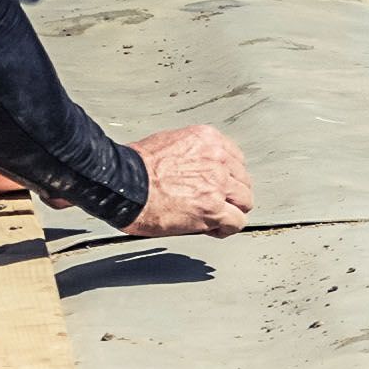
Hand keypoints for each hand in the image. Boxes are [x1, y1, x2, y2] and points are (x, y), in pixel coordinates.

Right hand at [125, 125, 252, 236]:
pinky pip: (236, 222)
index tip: (219, 186)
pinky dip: (225, 229)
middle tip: (216, 205)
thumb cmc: (136, 167)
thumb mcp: (168, 143)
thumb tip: (196, 169)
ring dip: (231, 212)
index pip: (236, 159)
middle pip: (243, 182)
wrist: (124, 184)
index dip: (228, 177)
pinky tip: (211, 229)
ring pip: (244, 202)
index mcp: (207, 139)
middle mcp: (217, 159)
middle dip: (231, 195)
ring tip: (213, 218)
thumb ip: (192, 154)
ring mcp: (217, 184)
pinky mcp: (213, 209)